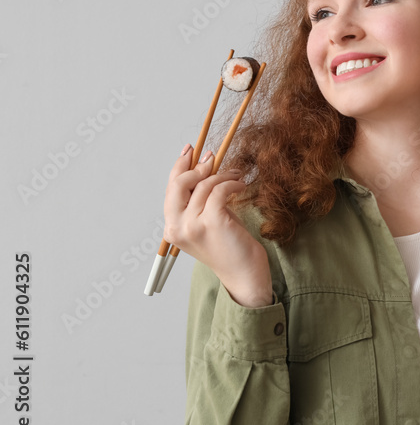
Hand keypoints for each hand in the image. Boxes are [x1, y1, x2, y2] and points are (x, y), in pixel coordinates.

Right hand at [163, 145, 271, 307]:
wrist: (244, 275)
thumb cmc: (229, 247)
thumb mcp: (208, 221)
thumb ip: (200, 200)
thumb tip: (204, 165)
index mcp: (172, 228)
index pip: (170, 189)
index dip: (179, 166)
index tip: (190, 149)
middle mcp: (177, 227)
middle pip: (179, 183)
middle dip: (197, 166)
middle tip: (214, 157)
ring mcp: (192, 226)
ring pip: (203, 185)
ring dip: (222, 175)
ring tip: (237, 175)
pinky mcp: (212, 222)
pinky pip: (219, 190)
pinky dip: (231, 183)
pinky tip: (241, 184)